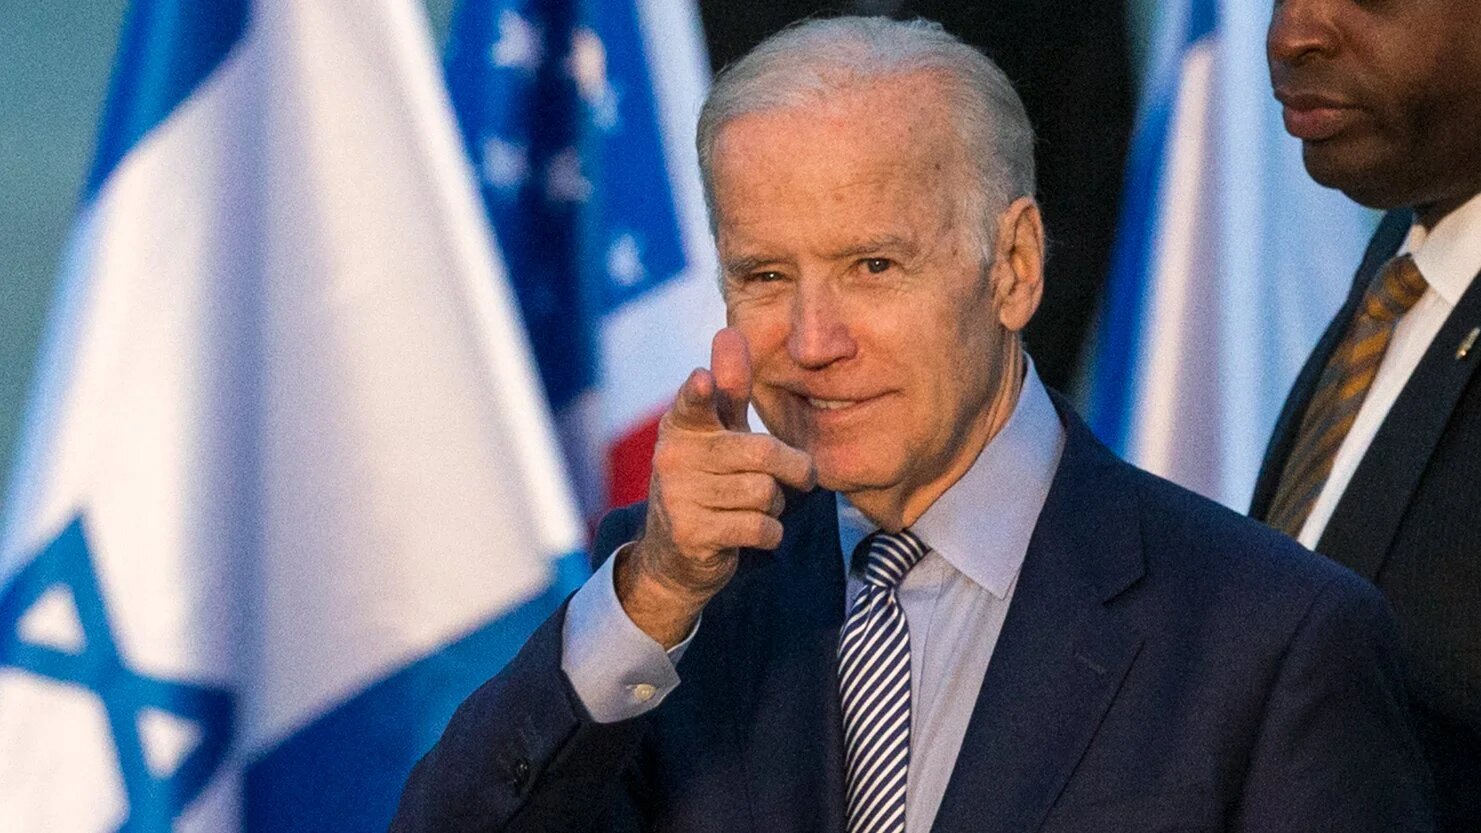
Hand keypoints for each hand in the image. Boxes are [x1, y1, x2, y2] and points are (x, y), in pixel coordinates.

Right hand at [617, 328, 815, 647]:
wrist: (673, 557)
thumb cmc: (707, 481)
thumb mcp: (717, 433)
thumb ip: (728, 387)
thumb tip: (729, 332)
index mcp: (682, 425)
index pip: (693, 404)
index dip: (699, 393)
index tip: (701, 380)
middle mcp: (674, 457)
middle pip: (763, 454)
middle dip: (793, 469)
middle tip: (800, 477)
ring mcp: (678, 497)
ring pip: (766, 494)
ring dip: (775, 506)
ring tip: (753, 507)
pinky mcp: (692, 535)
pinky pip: (760, 528)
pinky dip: (769, 534)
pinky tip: (749, 533)